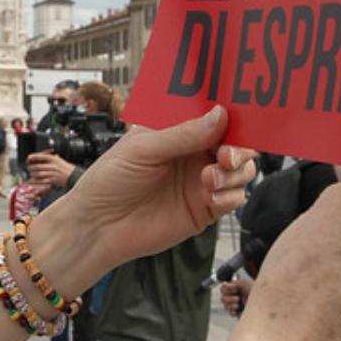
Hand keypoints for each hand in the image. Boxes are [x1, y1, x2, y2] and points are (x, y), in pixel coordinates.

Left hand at [26, 107, 254, 293]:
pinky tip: (209, 196)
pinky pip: (234, 198)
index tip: (238, 119)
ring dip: (235, 172)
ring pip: (240, 170)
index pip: (214, 116)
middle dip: (240, 147)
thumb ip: (183, 134)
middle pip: (236, 143)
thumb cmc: (109, 180)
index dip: (231, 116)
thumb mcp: (143, 149)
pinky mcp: (205, 209)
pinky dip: (230, 196)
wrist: (99, 226)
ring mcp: (201, 181)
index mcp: (177, 131)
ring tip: (209, 178)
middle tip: (227, 155)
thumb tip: (220, 115)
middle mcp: (193, 154)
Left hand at [26, 151, 76, 188]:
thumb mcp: (58, 159)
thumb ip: (48, 157)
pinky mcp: (52, 180)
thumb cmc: (65, 168)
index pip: (40, 157)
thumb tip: (37, 157)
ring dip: (33, 174)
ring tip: (31, 173)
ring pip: (38, 174)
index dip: (32, 157)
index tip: (28, 158)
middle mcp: (52, 166)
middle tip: (29, 168)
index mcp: (53, 159)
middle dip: (30, 167)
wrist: (73, 176)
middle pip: (37, 166)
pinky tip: (34, 180)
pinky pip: (41, 180)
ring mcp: (52, 173)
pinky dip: (36, 180)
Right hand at [219, 277, 251, 317]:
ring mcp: (234, 304)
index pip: (223, 289)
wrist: (262, 300)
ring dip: (232, 305)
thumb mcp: (245, 284)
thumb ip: (235, 283)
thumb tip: (227, 284)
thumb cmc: (254, 290)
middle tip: (238, 298)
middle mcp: (232, 296)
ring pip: (226, 306)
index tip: (234, 291)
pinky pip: (230, 313)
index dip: (227, 290)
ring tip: (239, 304)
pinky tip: (237, 310)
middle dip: (230, 299)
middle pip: (223, 299)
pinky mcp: (237, 311)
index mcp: (232, 288)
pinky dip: (233, 312)